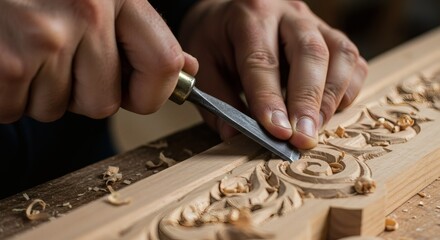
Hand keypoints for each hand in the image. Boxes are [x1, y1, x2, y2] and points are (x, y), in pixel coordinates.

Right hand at [0, 0, 197, 122]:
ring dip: (42, 92)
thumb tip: (188, 70)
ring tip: (28, 49)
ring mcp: (45, 35)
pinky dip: (9, 96)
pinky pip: (16, 109)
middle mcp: (88, 12)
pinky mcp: (6, 61)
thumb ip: (145, 36)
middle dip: (80, 94)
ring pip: (57, 110)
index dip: (151, 94)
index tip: (135, 93)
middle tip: (58, 58)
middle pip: (104, 103)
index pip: (164, 66)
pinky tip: (8, 57)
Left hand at [180, 0, 367, 148]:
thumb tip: (234, 136)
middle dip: (308, 101)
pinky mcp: (330, 35)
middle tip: (302, 138)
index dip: (271, 99)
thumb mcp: (204, 65)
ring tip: (315, 129)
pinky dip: (347, 89)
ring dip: (331, 97)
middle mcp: (287, 13)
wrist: (229, 14)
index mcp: (250, 15)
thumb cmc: (215, 40)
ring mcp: (314, 22)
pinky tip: (329, 110)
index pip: (263, 60)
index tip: (278, 133)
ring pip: (340, 53)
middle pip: (310, 53)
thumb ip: (217, 100)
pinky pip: (352, 60)